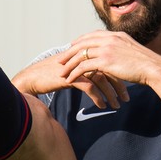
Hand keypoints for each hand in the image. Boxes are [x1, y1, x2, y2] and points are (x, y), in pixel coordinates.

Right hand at [12, 49, 128, 108]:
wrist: (33, 77)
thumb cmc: (52, 74)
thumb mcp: (72, 69)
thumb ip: (86, 69)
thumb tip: (101, 76)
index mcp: (86, 53)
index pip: (109, 62)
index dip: (119, 74)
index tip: (127, 87)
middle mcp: (83, 57)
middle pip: (108, 69)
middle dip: (119, 85)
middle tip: (126, 98)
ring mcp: (78, 66)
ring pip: (101, 79)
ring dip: (110, 93)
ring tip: (116, 106)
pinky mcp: (71, 76)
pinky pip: (90, 87)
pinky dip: (98, 97)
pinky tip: (102, 106)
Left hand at [60, 30, 160, 89]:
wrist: (153, 68)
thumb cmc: (146, 64)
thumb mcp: (132, 50)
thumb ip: (121, 48)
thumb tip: (117, 54)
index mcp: (115, 35)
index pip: (92, 35)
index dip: (80, 41)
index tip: (72, 46)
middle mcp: (109, 39)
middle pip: (82, 43)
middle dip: (70, 52)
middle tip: (60, 59)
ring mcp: (107, 49)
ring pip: (81, 55)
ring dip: (69, 64)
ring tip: (61, 71)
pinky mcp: (105, 61)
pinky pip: (84, 66)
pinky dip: (75, 73)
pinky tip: (70, 79)